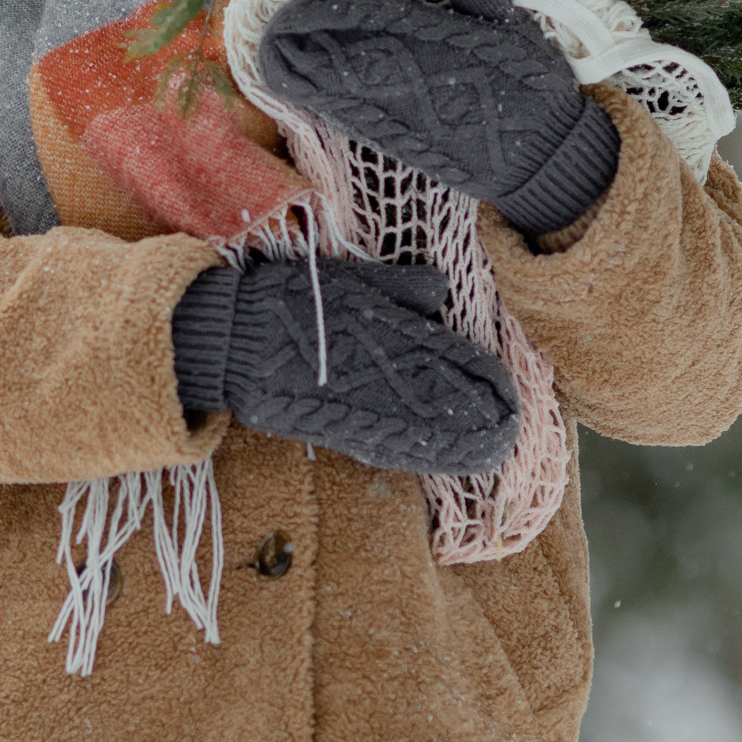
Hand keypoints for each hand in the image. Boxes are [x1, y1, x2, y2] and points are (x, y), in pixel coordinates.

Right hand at [170, 251, 517, 474]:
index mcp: (386, 335)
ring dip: (457, 447)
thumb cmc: (288, 299)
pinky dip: (418, 455)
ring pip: (418, 434)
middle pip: (442, 406)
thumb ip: (396, 287)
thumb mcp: (346, 278)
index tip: (511, 395)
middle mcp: (378, 379)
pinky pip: (385, 447)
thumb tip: (441, 292)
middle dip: (479, 423)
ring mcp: (356, 410)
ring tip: (489, 455)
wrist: (230, 339)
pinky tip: (438, 462)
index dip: (483, 381)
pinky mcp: (333, 430)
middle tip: (511, 434)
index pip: (450, 362)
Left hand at [255, 0, 619, 238]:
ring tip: (269, 44)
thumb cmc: (529, 82)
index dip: (329, 7)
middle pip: (340, 55)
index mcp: (436, 45)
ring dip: (301, 67)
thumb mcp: (510, 24)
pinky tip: (296, 81)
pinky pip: (347, 114)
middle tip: (269, 18)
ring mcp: (399, 115)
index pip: (371, 20)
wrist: (541, 156)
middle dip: (303, 38)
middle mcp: (409, 81)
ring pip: (336, 87)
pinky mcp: (397, 140)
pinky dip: (317, 96)